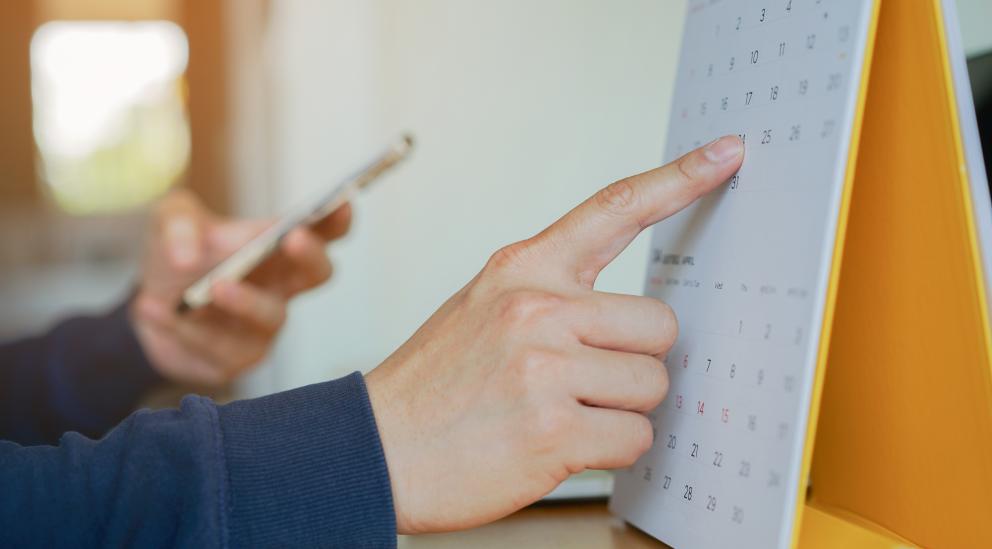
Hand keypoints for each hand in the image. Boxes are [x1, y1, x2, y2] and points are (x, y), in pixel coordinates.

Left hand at [130, 189, 351, 385]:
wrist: (144, 306)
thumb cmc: (176, 255)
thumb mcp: (170, 220)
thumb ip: (178, 223)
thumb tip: (186, 257)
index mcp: (277, 248)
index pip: (322, 232)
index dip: (337, 219)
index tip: (342, 201)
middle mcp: (282, 288)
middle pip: (318, 274)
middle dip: (311, 257)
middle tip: (292, 239)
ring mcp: (263, 328)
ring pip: (271, 316)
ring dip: (246, 301)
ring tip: (213, 287)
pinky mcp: (236, 361)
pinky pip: (217, 348)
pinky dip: (183, 328)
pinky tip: (152, 308)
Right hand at [365, 136, 743, 533]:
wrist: (374, 448)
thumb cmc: (433, 385)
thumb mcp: (481, 309)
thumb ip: (552, 297)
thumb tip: (629, 321)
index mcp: (521, 270)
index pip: (614, 209)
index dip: (679, 178)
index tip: (726, 153)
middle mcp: (536, 307)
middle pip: (659, 325)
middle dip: (636, 361)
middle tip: (586, 381)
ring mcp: (545, 366)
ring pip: (652, 385)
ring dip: (621, 409)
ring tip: (562, 413)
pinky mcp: (553, 427)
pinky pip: (634, 438)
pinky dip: (609, 450)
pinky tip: (559, 446)